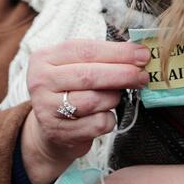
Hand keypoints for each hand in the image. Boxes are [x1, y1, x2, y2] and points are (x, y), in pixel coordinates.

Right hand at [21, 39, 149, 183]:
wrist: (50, 130)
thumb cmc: (70, 90)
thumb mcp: (75, 66)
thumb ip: (101, 58)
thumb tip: (139, 55)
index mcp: (45, 58)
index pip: (85, 50)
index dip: (118, 52)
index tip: (143, 54)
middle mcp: (40, 82)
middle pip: (89, 75)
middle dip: (123, 74)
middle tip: (143, 75)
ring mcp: (46, 109)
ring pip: (94, 100)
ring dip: (114, 98)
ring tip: (117, 96)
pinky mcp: (59, 132)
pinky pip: (98, 123)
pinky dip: (110, 118)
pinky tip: (105, 115)